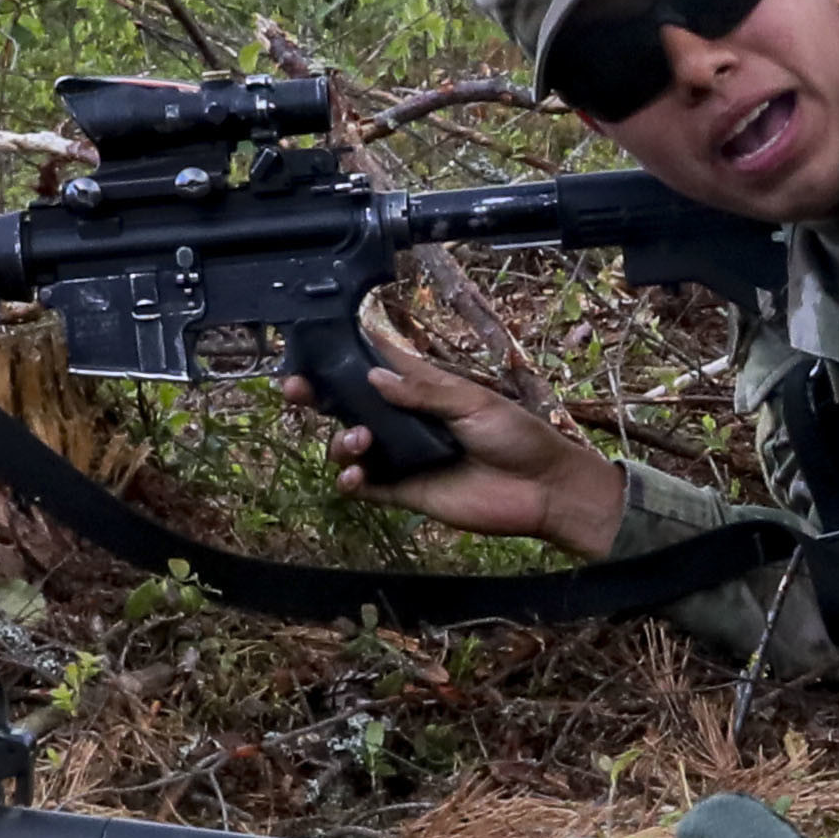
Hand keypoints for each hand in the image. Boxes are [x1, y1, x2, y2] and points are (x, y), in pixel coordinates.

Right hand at [294, 347, 623, 555]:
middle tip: (296, 389)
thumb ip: (423, 392)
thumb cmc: (517, 436)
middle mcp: (403, 420)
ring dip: (340, 440)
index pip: (373, 366)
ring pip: (347, 444)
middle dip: (315, 395)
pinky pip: (363, 485)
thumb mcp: (473, 403)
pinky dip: (350, 480)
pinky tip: (355, 476)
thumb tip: (372, 378)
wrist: (543, 489)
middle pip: (346, 404)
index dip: (341, 356)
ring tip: (360, 440)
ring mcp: (400, 456)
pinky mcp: (402, 491)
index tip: (308, 346)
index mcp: (421, 389)